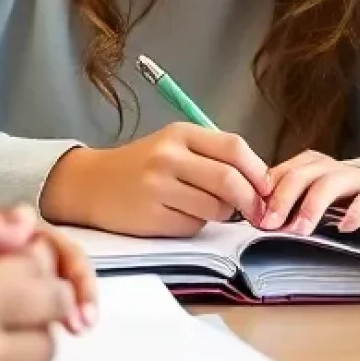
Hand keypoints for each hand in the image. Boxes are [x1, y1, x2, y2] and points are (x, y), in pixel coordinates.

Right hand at [40, 125, 273, 236]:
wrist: (92, 183)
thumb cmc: (142, 166)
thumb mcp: (174, 146)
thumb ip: (213, 157)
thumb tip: (260, 183)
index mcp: (180, 134)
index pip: (234, 148)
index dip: (259, 171)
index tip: (268, 188)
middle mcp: (168, 157)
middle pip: (229, 180)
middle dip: (251, 201)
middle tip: (256, 212)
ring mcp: (158, 187)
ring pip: (215, 208)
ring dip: (223, 215)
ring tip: (207, 208)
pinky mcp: (151, 216)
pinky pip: (193, 226)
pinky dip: (197, 225)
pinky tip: (181, 216)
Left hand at [260, 151, 359, 234]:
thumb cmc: (339, 198)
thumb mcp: (310, 195)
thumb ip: (287, 202)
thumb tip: (258, 219)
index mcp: (307, 165)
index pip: (280, 174)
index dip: (264, 196)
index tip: (255, 218)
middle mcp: (328, 167)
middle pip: (299, 176)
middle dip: (282, 200)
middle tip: (272, 225)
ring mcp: (353, 177)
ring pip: (328, 185)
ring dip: (311, 207)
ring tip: (301, 230)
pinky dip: (354, 213)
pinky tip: (344, 227)